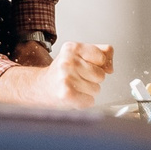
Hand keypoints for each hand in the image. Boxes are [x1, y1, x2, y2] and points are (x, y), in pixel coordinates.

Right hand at [0, 41, 114, 107]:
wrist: (41, 88)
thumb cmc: (62, 72)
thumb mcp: (79, 55)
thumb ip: (101, 53)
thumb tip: (110, 67)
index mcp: (72, 48)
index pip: (101, 57)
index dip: (98, 64)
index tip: (85, 66)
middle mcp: (67, 61)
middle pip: (101, 75)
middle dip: (92, 79)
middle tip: (77, 78)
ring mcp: (66, 78)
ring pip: (96, 89)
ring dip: (87, 91)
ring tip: (74, 87)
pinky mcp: (66, 94)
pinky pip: (90, 101)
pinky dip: (84, 102)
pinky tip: (73, 96)